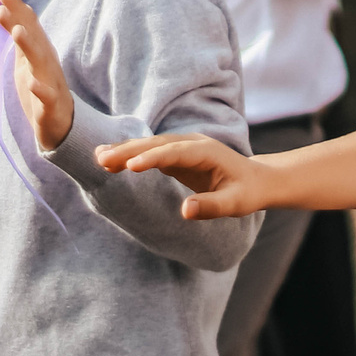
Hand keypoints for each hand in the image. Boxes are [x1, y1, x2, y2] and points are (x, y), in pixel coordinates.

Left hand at [0, 0, 73, 148]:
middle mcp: (46, 63)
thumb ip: (20, 39)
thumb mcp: (27, 62)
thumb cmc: (42, 90)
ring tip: (17, 31)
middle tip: (3, 2)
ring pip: (40, 62)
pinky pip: (46, 97)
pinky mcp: (50, 106)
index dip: (16, 9)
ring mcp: (50, 83)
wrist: (61, 126)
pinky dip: (40, 89)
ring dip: (29, 46)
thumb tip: (9, 11)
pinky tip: (31, 83)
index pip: (28, 26)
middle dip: (19, 19)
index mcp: (39, 52)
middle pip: (33, 37)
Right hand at [95, 132, 275, 216]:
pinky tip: (110, 162)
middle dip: (129, 151)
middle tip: (102, 159)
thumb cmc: (247, 192)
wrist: (257, 179)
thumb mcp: (236, 204)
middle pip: (156, 144)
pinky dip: (130, 156)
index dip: (152, 158)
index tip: (130, 166)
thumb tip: (185, 211)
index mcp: (206, 152)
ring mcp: (182, 147)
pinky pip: (150, 153)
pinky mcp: (176, 155)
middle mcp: (192, 144)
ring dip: (125, 151)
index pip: (175, 153)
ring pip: (149, 146)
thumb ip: (212, 207)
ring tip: (98, 158)